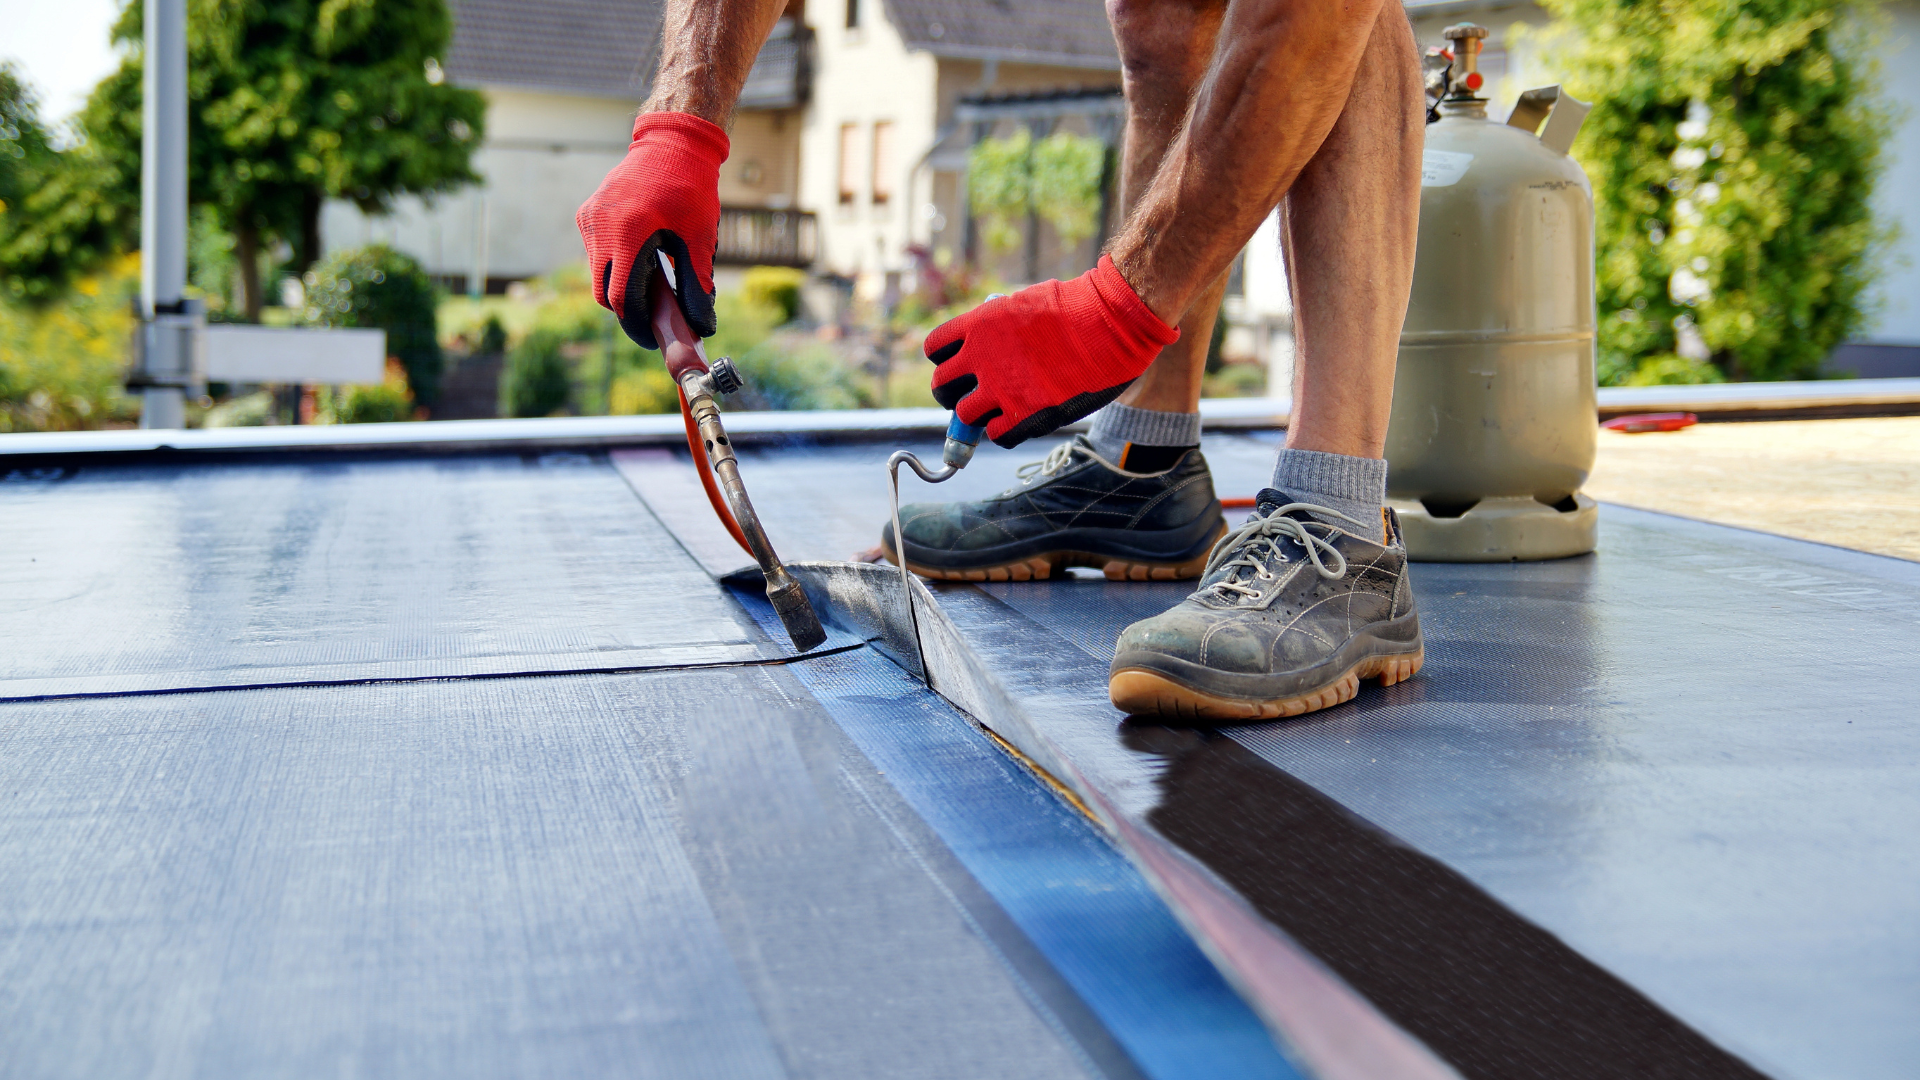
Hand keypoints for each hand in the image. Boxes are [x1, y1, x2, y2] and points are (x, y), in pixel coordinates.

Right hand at [575, 111, 728, 348]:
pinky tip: (641, 255)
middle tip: (653, 317)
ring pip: (597, 274)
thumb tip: (702, 326)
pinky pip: (595, 254)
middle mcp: (600, 226)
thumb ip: (697, 284)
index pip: (620, 297)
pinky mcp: (587, 214)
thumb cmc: (691, 189)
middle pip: (603, 292)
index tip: (653, 337)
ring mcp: (589, 219)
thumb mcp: (699, 238)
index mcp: (628, 233)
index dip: (636, 323)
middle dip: (626, 309)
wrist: (672, 143)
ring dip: (620, 285)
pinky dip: (614, 264)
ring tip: (652, 281)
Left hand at [924, 255, 1178, 447]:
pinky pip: (996, 435)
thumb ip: (998, 329)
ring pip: (965, 416)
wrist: (1111, 323)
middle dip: (953, 393)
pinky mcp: (1024, 415)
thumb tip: (987, 348)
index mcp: (978, 325)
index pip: (935, 349)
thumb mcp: (1024, 305)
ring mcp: (1000, 389)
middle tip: (971, 394)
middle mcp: (980, 358)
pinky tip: (1019, 421)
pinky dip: (1003, 431)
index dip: (946, 359)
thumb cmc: (1078, 308)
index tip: (961, 364)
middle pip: (941, 386)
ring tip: (999, 409)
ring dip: (978, 415)